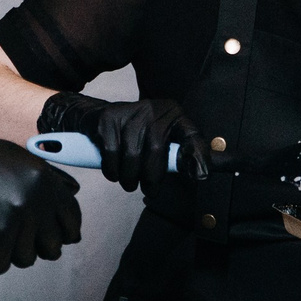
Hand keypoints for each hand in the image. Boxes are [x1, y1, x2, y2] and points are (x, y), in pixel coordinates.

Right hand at [0, 136, 81, 274]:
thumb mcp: (11, 156)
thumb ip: (47, 176)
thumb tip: (74, 191)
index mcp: (41, 180)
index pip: (71, 216)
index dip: (67, 228)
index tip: (61, 234)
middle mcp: (32, 204)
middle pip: (53, 244)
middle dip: (38, 243)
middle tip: (14, 231)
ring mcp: (12, 228)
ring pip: (27, 258)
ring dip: (10, 249)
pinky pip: (2, 264)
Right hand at [37, 93, 208, 190]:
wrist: (96, 117)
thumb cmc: (134, 135)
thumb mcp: (160, 138)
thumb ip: (180, 154)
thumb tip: (203, 174)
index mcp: (173, 114)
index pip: (191, 135)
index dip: (198, 155)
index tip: (202, 176)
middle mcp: (153, 109)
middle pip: (156, 149)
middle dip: (151, 177)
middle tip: (149, 191)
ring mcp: (129, 112)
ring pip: (132, 155)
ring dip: (129, 178)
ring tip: (129, 182)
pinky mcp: (108, 119)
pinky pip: (112, 154)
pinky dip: (112, 171)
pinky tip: (114, 173)